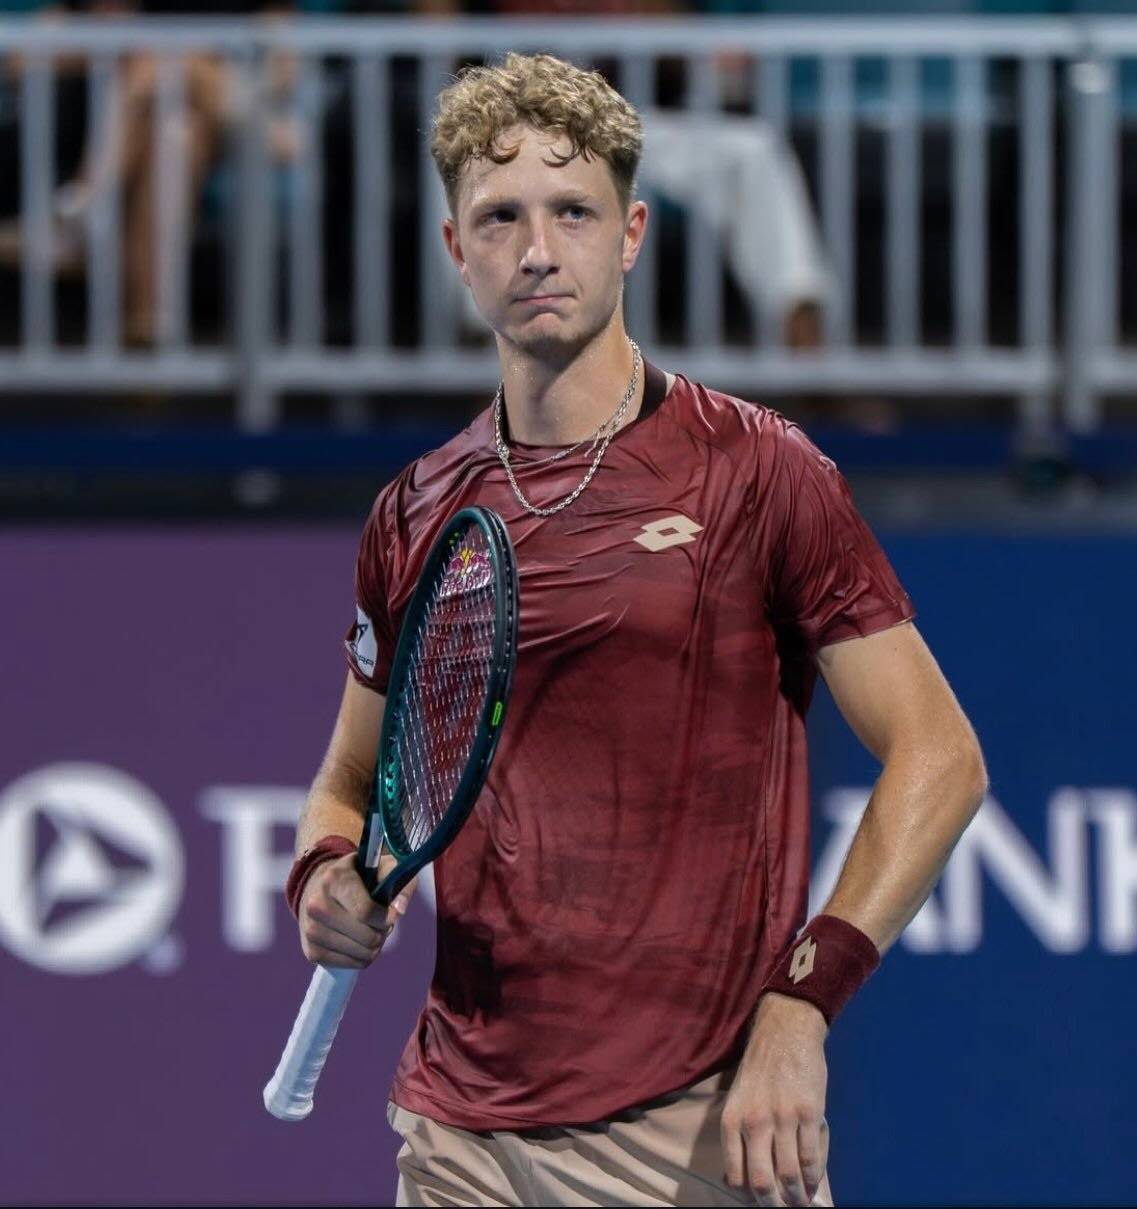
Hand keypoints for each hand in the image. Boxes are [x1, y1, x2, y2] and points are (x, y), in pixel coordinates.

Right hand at [298, 853, 415, 968]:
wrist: (318, 887)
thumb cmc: (357, 876)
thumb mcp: (379, 865)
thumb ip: (395, 878)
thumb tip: (400, 910)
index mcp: (335, 880)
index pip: (365, 911)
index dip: (385, 918)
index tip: (392, 916)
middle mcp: (317, 905)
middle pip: (365, 936)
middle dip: (382, 933)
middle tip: (382, 924)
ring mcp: (311, 930)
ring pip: (359, 954)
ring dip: (374, 947)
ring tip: (372, 932)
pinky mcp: (311, 951)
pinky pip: (348, 965)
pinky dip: (361, 958)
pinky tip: (360, 944)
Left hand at [721, 993, 829, 1206]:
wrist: (785, 1032)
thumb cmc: (760, 1069)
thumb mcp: (738, 1100)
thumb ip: (739, 1136)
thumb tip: (738, 1181)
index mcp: (732, 1120)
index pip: (736, 1177)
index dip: (750, 1198)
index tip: (760, 1202)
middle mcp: (754, 1122)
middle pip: (763, 1184)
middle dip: (774, 1204)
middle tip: (783, 1207)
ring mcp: (783, 1118)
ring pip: (790, 1176)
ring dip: (797, 1196)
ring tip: (801, 1201)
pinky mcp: (809, 1113)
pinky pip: (812, 1158)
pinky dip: (814, 1178)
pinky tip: (814, 1183)